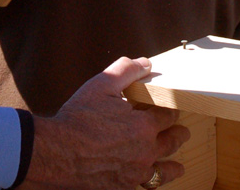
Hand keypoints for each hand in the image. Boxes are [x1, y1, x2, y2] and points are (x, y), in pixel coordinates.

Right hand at [20, 57, 189, 189]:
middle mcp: (145, 151)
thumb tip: (145, 63)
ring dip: (172, 166)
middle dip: (177, 135)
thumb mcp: (101, 85)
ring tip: (177, 166)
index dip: (170, 110)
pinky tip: (150, 179)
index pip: (168, 115)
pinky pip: (146, 186)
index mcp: (144, 125)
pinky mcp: (123, 187)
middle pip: (171, 142)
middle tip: (182, 133)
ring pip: (163, 170)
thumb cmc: (78, 119)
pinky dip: (152, 181)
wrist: (57, 154)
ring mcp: (136, 172)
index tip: (170, 109)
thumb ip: (126, 70)